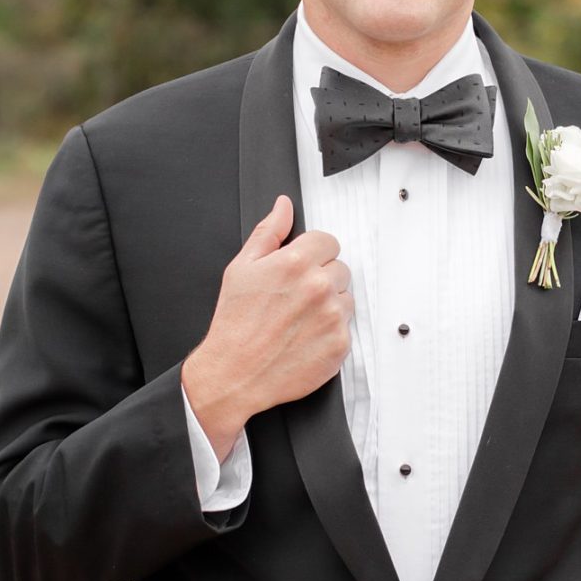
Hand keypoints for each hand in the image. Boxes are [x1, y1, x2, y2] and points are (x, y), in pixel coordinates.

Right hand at [182, 195, 352, 457]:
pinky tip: (304, 338)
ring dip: (329, 305)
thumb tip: (283, 206)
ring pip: (346, 298)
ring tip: (298, 320)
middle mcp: (319, 287)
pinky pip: (346, 328)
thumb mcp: (241, 268)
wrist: (234, 374)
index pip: (328, 241)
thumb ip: (268, 232)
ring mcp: (333, 317)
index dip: (313, 254)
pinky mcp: (340, 344)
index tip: (300, 270)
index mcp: (296, 262)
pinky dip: (329, 332)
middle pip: (340, 268)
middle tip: (294, 299)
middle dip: (321, 279)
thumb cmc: (234, 323)